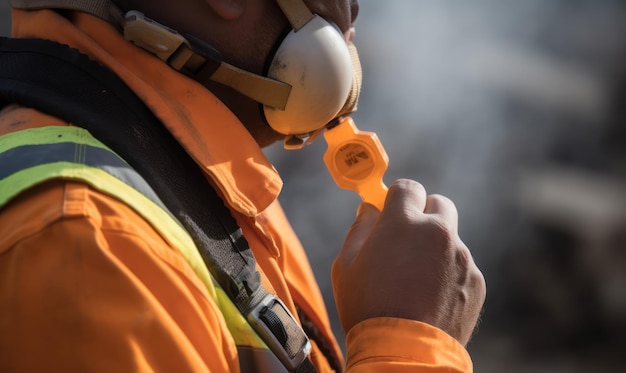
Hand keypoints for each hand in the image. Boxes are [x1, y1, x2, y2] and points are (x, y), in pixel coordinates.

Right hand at [332, 179, 485, 345]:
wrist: (403, 352)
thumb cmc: (368, 308)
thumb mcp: (346, 266)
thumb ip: (359, 229)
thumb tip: (368, 210)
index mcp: (404, 222)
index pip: (408, 187)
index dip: (397, 198)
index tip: (390, 210)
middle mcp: (438, 232)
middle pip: (439, 203)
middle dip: (424, 214)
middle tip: (408, 237)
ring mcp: (461, 257)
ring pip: (450, 239)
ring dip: (435, 248)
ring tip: (416, 280)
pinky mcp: (476, 281)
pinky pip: (461, 266)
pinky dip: (448, 274)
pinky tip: (430, 297)